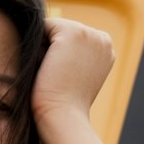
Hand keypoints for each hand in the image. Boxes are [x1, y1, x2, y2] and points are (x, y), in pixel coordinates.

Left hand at [31, 18, 114, 134]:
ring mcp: (89, 33)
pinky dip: (37, 44)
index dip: (58, 56)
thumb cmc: (64, 105)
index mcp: (106, 49)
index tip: (60, 79)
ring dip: (44, 47)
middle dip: (51, 49)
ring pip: (53, 28)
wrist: (64, 117)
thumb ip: (71, 57)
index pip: (72, 40)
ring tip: (50, 73)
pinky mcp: (72, 33)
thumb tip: (47, 43)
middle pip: (62, 31)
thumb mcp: (75, 77)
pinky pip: (44, 26)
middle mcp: (103, 38)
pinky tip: (43, 66)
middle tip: (54, 78)